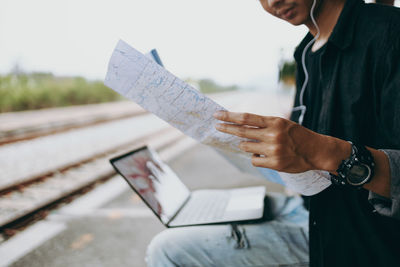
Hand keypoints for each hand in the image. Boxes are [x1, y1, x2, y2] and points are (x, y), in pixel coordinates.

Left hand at [213, 111, 348, 172]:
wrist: (316, 151)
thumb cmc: (297, 136)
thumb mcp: (282, 124)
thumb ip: (263, 124)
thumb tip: (240, 125)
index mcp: (274, 122)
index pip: (246, 118)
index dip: (230, 116)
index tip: (217, 115)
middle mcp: (273, 135)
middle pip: (242, 132)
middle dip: (227, 129)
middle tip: (217, 126)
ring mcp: (273, 150)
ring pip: (246, 147)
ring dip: (247, 146)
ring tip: (259, 145)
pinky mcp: (275, 163)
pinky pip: (254, 160)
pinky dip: (256, 158)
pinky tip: (265, 156)